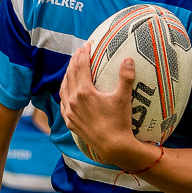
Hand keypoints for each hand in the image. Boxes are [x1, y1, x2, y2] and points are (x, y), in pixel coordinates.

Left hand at [59, 45, 147, 167]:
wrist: (113, 146)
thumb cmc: (120, 122)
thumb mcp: (124, 98)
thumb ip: (126, 77)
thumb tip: (128, 59)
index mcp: (84, 92)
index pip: (81, 66)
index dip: (83, 54)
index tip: (86, 45)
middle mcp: (73, 100)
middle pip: (70, 75)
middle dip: (74, 61)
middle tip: (79, 52)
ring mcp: (70, 112)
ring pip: (63, 88)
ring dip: (67, 76)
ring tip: (72, 68)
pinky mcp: (70, 122)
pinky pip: (63, 103)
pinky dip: (64, 93)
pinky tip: (68, 91)